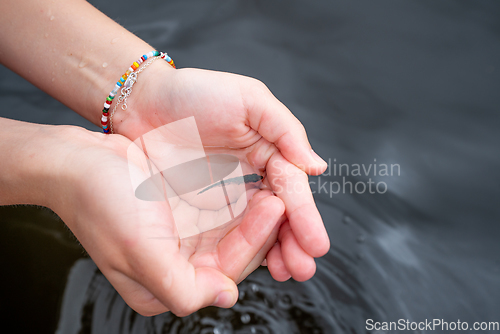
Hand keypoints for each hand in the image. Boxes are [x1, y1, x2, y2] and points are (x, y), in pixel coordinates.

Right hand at [49, 126, 284, 315]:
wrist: (77, 161)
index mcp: (164, 285)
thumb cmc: (100, 201)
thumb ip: (182, 287)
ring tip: (277, 191)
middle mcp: (177, 265)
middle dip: (262, 230)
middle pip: (234, 255)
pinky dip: (242, 203)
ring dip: (257, 215)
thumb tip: (227, 297)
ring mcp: (182, 239)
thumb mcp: (138, 251)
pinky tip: (258, 187)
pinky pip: (224, 214)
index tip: (276, 207)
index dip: (254, 242)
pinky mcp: (185, 215)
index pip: (225, 272)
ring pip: (234, 233)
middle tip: (285, 198)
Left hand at [113, 64, 330, 281]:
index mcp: (268, 151)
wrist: (144, 102)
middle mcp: (252, 177)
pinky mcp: (201, 209)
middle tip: (302, 269)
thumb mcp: (248, 100)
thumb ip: (285, 131)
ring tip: (284, 273)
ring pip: (257, 229)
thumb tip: (316, 167)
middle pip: (281, 215)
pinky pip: (225, 233)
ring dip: (273, 253)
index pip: (292, 189)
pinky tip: (252, 266)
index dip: (304, 216)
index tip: (316, 244)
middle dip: (294, 243)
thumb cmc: (195, 92)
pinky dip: (241, 251)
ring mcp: (227, 195)